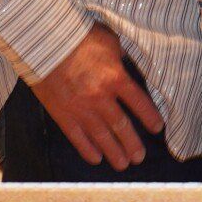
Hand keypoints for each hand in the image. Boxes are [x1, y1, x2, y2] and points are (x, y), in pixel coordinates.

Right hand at [29, 23, 162, 169]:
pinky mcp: (62, 115)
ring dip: (114, 152)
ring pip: (101, 137)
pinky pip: (77, 137)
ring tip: (122, 164)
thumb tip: (126, 67)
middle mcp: (100, 97)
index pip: (138, 102)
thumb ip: (120, 59)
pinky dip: (87, 149)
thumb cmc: (80, 36)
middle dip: (132, 144)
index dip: (150, 116)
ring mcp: (80, 109)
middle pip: (121, 126)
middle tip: (139, 157)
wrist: (44, 42)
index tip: (157, 128)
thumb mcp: (110, 42)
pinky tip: (96, 158)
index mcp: (115, 77)